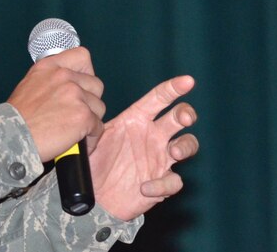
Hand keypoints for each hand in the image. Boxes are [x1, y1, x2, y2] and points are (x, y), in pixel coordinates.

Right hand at [6, 47, 105, 161]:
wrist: (11, 136)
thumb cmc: (17, 117)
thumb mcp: (30, 84)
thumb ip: (51, 80)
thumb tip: (70, 89)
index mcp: (49, 67)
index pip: (82, 56)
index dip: (86, 72)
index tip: (81, 85)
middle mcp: (64, 76)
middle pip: (96, 85)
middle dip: (90, 101)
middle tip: (75, 113)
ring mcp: (75, 95)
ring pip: (99, 107)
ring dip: (90, 120)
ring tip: (75, 131)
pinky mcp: (83, 115)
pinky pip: (98, 128)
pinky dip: (90, 138)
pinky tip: (77, 142)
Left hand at [88, 75, 198, 220]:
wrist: (94, 195)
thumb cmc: (94, 161)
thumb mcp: (90, 139)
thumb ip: (92, 124)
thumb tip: (88, 112)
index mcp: (136, 119)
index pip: (158, 99)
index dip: (173, 88)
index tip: (187, 81)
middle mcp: (152, 136)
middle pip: (179, 117)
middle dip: (186, 114)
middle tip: (182, 118)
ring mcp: (159, 158)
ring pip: (187, 144)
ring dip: (186, 146)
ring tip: (174, 152)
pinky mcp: (161, 183)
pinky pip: (174, 181)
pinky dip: (163, 184)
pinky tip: (145, 187)